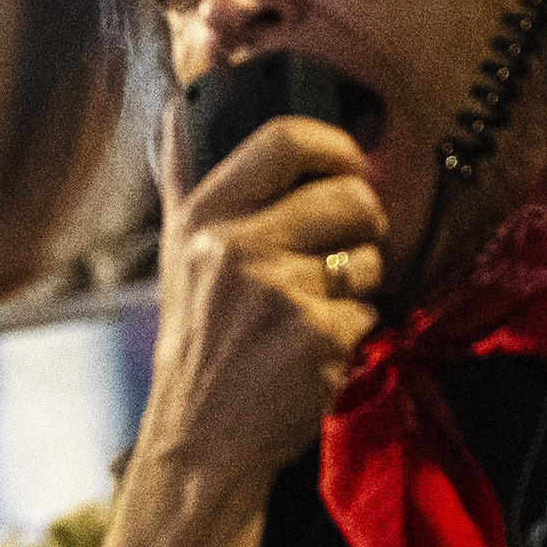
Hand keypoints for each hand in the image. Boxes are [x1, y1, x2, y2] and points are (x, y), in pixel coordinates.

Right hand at [134, 96, 388, 504]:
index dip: (334, 143)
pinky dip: (355, 331)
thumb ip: (184, 181)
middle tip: (350, 244)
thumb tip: (179, 109)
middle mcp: (234, 247)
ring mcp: (277, 292)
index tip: (348, 163)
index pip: (284, 140)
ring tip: (322, 306)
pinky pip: (369, 311)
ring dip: (361, 282)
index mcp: (204, 218)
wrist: (202, 438)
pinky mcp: (315, 336)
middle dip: (365, 221)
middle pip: (347, 195)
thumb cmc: (197, 344)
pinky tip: (318, 348)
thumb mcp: (176, 255)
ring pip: (367, 256)